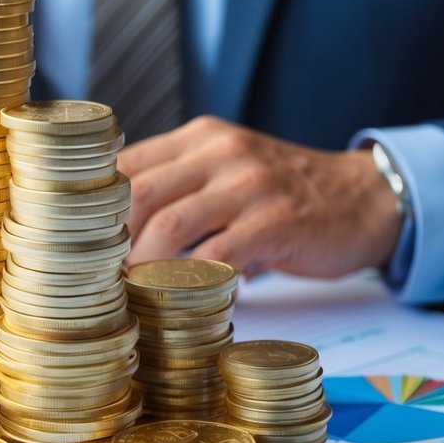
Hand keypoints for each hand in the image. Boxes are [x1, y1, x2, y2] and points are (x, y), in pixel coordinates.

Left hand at [121, 116, 401, 278]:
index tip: (77, 249)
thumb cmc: (286, 196)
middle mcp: (220, 152)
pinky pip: (219, 256)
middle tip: (97, 282)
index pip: (126, 165)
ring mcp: (249, 184)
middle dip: (110, 242)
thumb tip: (112, 233)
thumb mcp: (229, 173)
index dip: (94, 210)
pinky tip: (190, 303)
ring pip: (170, 224)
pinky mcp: (276, 220)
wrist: (366, 197)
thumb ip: (181, 188)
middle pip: (138, 193)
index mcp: (200, 139)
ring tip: (132, 296)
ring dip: (143, 266)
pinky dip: (196, 284)